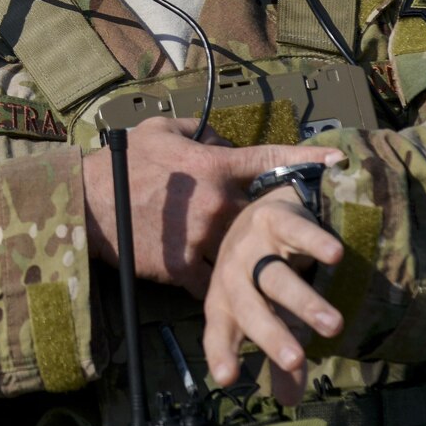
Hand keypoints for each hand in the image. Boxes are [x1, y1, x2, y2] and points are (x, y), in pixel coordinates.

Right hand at [81, 119, 343, 296]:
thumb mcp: (159, 130)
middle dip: (287, 226)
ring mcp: (203, 239)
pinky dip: (223, 289)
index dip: (307, 158)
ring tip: (279, 278)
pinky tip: (230, 296)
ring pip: (246, 255)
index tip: (338, 160)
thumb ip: (199, 130)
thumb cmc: (120, 162)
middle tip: (308, 236)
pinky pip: (215, 284)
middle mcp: (217, 203)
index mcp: (214, 165)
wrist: (86, 205)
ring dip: (259, 263)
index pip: (270, 159)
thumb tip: (223, 137)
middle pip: (267, 216)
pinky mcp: (183, 268)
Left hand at [203, 193, 345, 405]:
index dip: (221, 352)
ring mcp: (252, 246)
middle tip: (295, 360)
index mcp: (225, 302)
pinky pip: (296, 233)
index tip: (226, 378)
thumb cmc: (262, 275)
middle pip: (250, 309)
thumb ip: (279, 358)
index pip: (219, 331)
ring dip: (304, 302)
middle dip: (271, 336)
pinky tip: (335, 256)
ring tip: (332, 325)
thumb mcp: (267, 315)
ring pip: (276, 277)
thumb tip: (290, 402)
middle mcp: (233, 275)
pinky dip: (315, 243)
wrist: (264, 211)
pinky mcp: (275, 219)